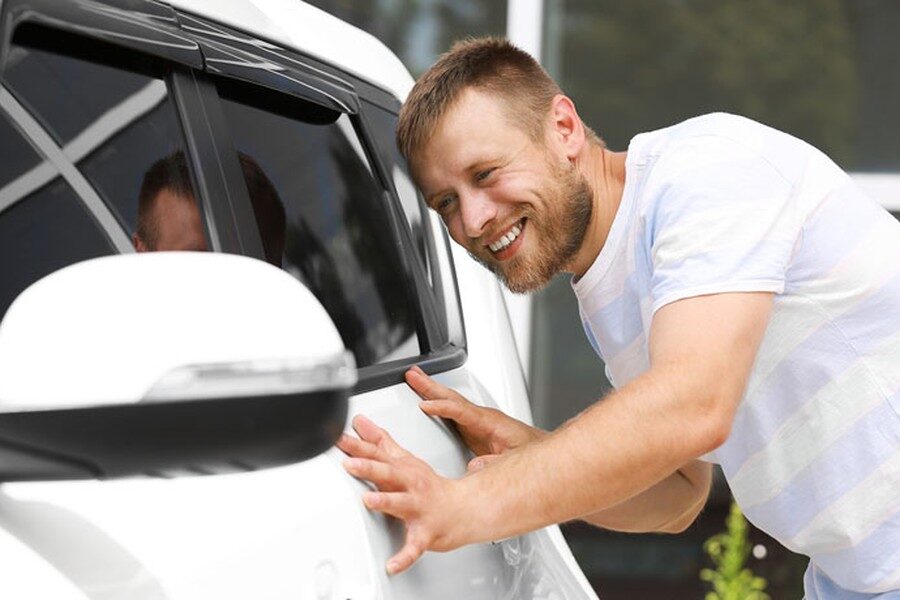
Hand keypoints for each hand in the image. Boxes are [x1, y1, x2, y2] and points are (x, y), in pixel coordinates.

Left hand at [337, 414, 473, 574]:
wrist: (463, 510)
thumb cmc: (430, 487)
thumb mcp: (404, 459)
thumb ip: (380, 441)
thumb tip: (360, 423)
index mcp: (403, 469)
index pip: (377, 454)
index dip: (357, 446)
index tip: (339, 439)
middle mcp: (410, 486)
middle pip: (389, 474)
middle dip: (370, 468)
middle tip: (351, 464)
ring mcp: (419, 509)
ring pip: (402, 505)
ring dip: (386, 502)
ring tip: (369, 501)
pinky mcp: (425, 533)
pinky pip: (414, 547)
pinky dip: (404, 556)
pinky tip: (392, 564)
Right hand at [405, 366, 543, 466]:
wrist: (541, 452)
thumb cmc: (532, 453)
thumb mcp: (515, 461)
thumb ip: (495, 464)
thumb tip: (473, 467)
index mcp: (490, 422)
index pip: (461, 411)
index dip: (442, 408)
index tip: (424, 405)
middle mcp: (482, 417)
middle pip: (452, 398)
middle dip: (431, 386)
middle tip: (412, 374)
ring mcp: (477, 420)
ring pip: (450, 400)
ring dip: (431, 389)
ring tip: (414, 378)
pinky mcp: (474, 427)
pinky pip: (452, 410)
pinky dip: (437, 402)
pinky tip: (427, 400)